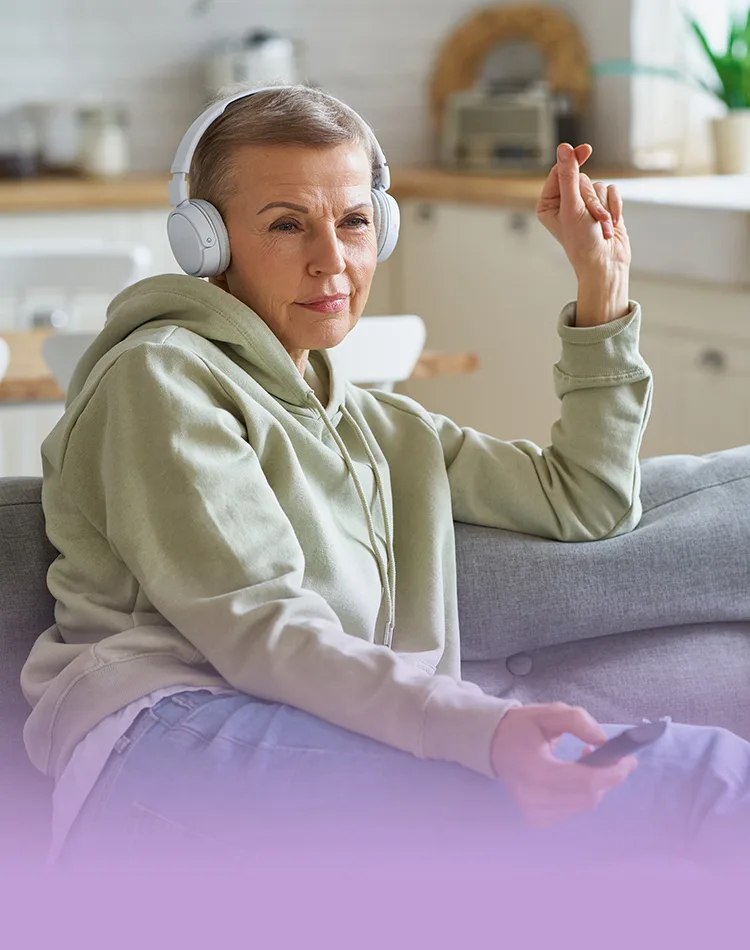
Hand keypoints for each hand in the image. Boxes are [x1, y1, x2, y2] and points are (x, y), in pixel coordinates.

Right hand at [490, 702, 636, 829]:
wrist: (494, 747)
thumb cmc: (522, 728)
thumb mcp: (549, 713)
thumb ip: (577, 721)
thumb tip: (603, 740)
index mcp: (535, 771)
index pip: (584, 782)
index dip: (612, 773)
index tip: (629, 759)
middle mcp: (535, 799)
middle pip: (589, 796)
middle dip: (608, 776)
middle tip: (614, 755)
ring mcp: (536, 813)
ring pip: (585, 804)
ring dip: (596, 783)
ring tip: (589, 759)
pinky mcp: (539, 820)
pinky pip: (574, 809)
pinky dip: (583, 792)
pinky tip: (576, 775)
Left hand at [537, 144, 630, 279]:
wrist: (606, 264)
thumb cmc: (583, 242)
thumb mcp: (572, 207)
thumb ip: (568, 176)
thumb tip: (564, 148)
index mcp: (548, 204)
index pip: (560, 171)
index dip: (572, 160)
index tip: (586, 149)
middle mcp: (565, 203)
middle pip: (582, 178)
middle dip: (590, 198)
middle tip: (591, 218)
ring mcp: (584, 205)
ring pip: (598, 185)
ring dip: (603, 206)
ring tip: (600, 226)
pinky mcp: (603, 206)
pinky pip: (612, 191)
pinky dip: (614, 206)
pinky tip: (610, 224)